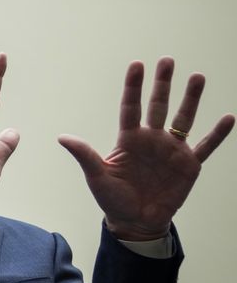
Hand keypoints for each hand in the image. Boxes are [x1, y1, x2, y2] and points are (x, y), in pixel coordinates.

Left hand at [59, 57, 234, 240]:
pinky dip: (217, 134)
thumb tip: (62, 138)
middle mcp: (151, 139)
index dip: (133, 86)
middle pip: (158, 105)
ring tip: (197, 76)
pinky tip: (229, 117)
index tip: (137, 64)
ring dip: (191, 99)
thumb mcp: (97, 176)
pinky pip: (206, 146)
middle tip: (167, 60)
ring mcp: (172, 150)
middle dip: (162, 83)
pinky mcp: (188, 165)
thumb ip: (85, 155)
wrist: (135, 221)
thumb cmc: (113, 199)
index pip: (131, 107)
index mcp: (129, 139)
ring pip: (184, 119)